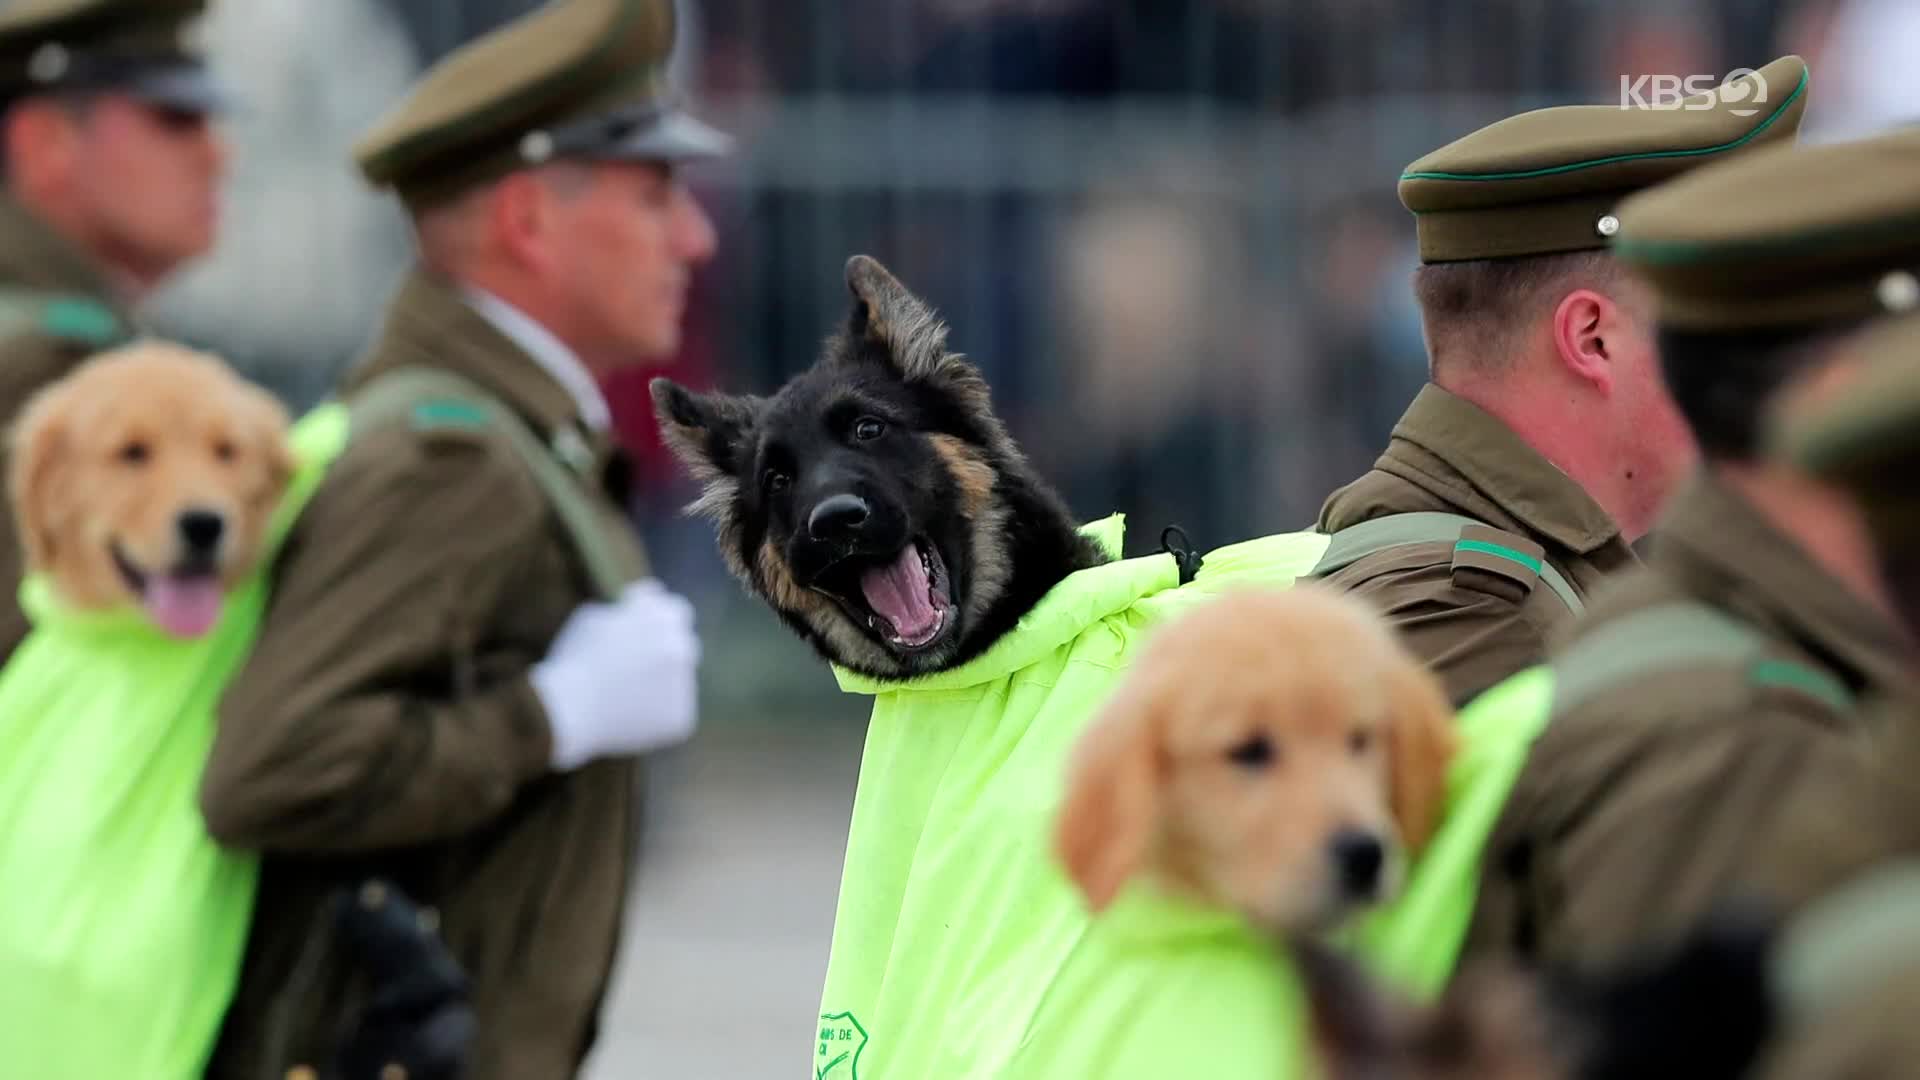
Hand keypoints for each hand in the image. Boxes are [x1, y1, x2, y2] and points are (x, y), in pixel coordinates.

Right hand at [531, 579, 700, 769]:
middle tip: (635, 663)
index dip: (658, 618)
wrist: (567, 710)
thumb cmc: (572, 660)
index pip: (675, 609)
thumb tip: (639, 603)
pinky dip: (654, 714)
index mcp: (661, 616)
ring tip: (616, 695)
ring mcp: (683, 683)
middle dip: (664, 649)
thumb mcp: (591, 617)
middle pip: (682, 642)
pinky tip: (623, 716)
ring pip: (676, 680)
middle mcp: (680, 645)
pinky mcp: (681, 717)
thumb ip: (625, 609)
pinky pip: (671, 712)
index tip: (643, 629)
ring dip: (658, 682)